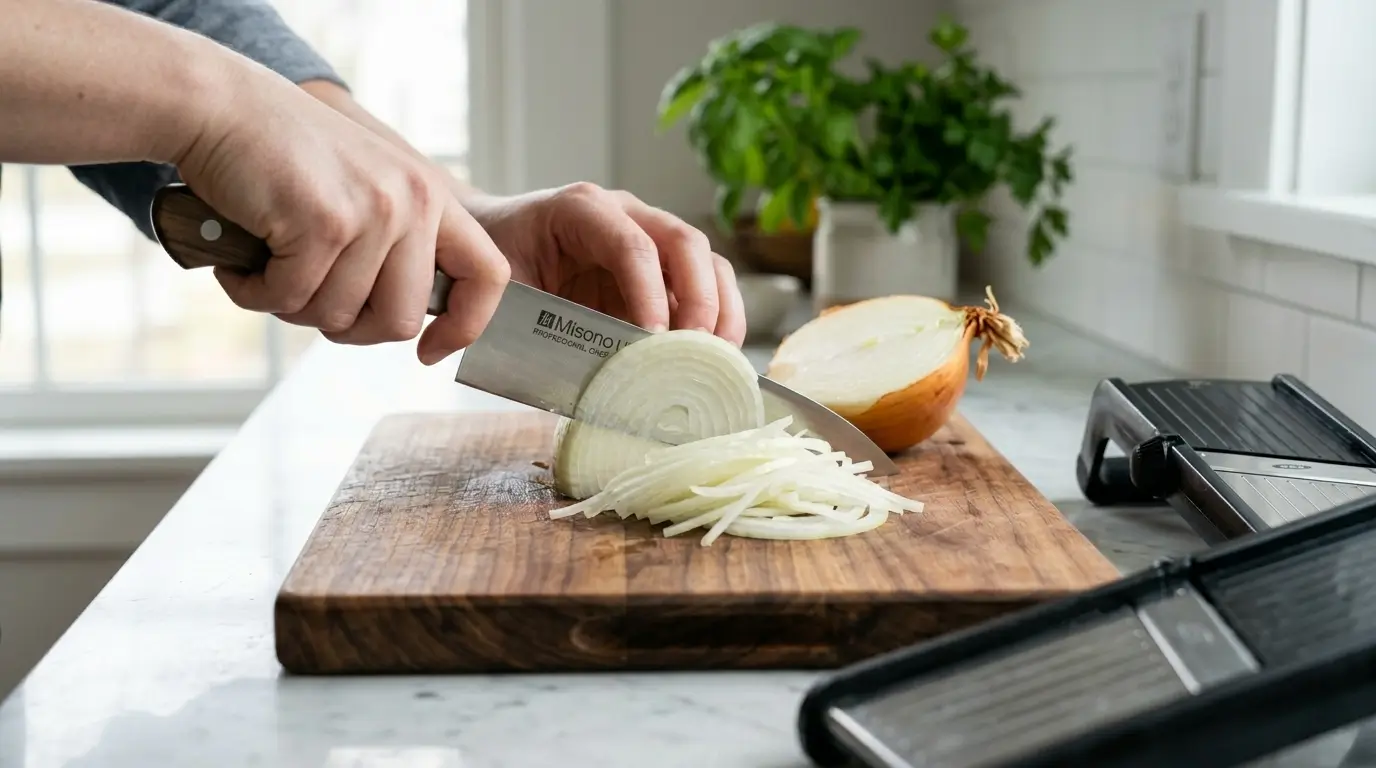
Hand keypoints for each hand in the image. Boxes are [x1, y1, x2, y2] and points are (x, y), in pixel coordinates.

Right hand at [173, 68, 509, 364]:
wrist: (219, 105)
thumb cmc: (283, 156)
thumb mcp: (366, 189)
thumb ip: (397, 244)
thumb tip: (409, 322)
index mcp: (431, 196)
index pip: (488, 275)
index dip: (465, 326)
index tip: (429, 351)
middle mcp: (413, 201)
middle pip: (400, 320)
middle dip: (348, 326)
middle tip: (308, 296)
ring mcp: (373, 211)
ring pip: (340, 316)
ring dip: (293, 306)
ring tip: (270, 264)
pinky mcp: (324, 223)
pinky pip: (291, 299)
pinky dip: (255, 293)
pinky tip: (242, 263)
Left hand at [461, 183, 746, 345]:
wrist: (483, 241)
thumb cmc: (491, 264)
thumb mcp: (502, 292)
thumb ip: (537, 329)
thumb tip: (588, 386)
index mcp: (580, 209)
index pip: (630, 245)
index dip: (648, 293)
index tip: (653, 341)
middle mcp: (624, 214)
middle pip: (683, 243)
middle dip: (699, 298)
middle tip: (697, 350)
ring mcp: (647, 238)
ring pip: (705, 261)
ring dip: (720, 309)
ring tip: (717, 358)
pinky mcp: (658, 271)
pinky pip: (701, 287)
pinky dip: (715, 320)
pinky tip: (711, 356)